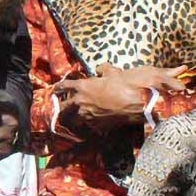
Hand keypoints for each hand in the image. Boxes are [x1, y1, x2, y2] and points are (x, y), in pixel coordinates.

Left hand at [56, 65, 186, 131]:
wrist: (140, 102)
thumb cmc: (127, 83)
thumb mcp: (114, 72)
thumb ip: (104, 70)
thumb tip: (100, 68)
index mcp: (82, 86)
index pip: (64, 86)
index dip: (59, 88)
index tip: (55, 90)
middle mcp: (81, 101)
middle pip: (64, 106)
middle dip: (62, 107)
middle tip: (61, 108)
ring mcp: (89, 115)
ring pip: (75, 119)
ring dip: (74, 117)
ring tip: (74, 118)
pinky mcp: (99, 126)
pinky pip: (90, 126)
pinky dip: (91, 125)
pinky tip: (93, 125)